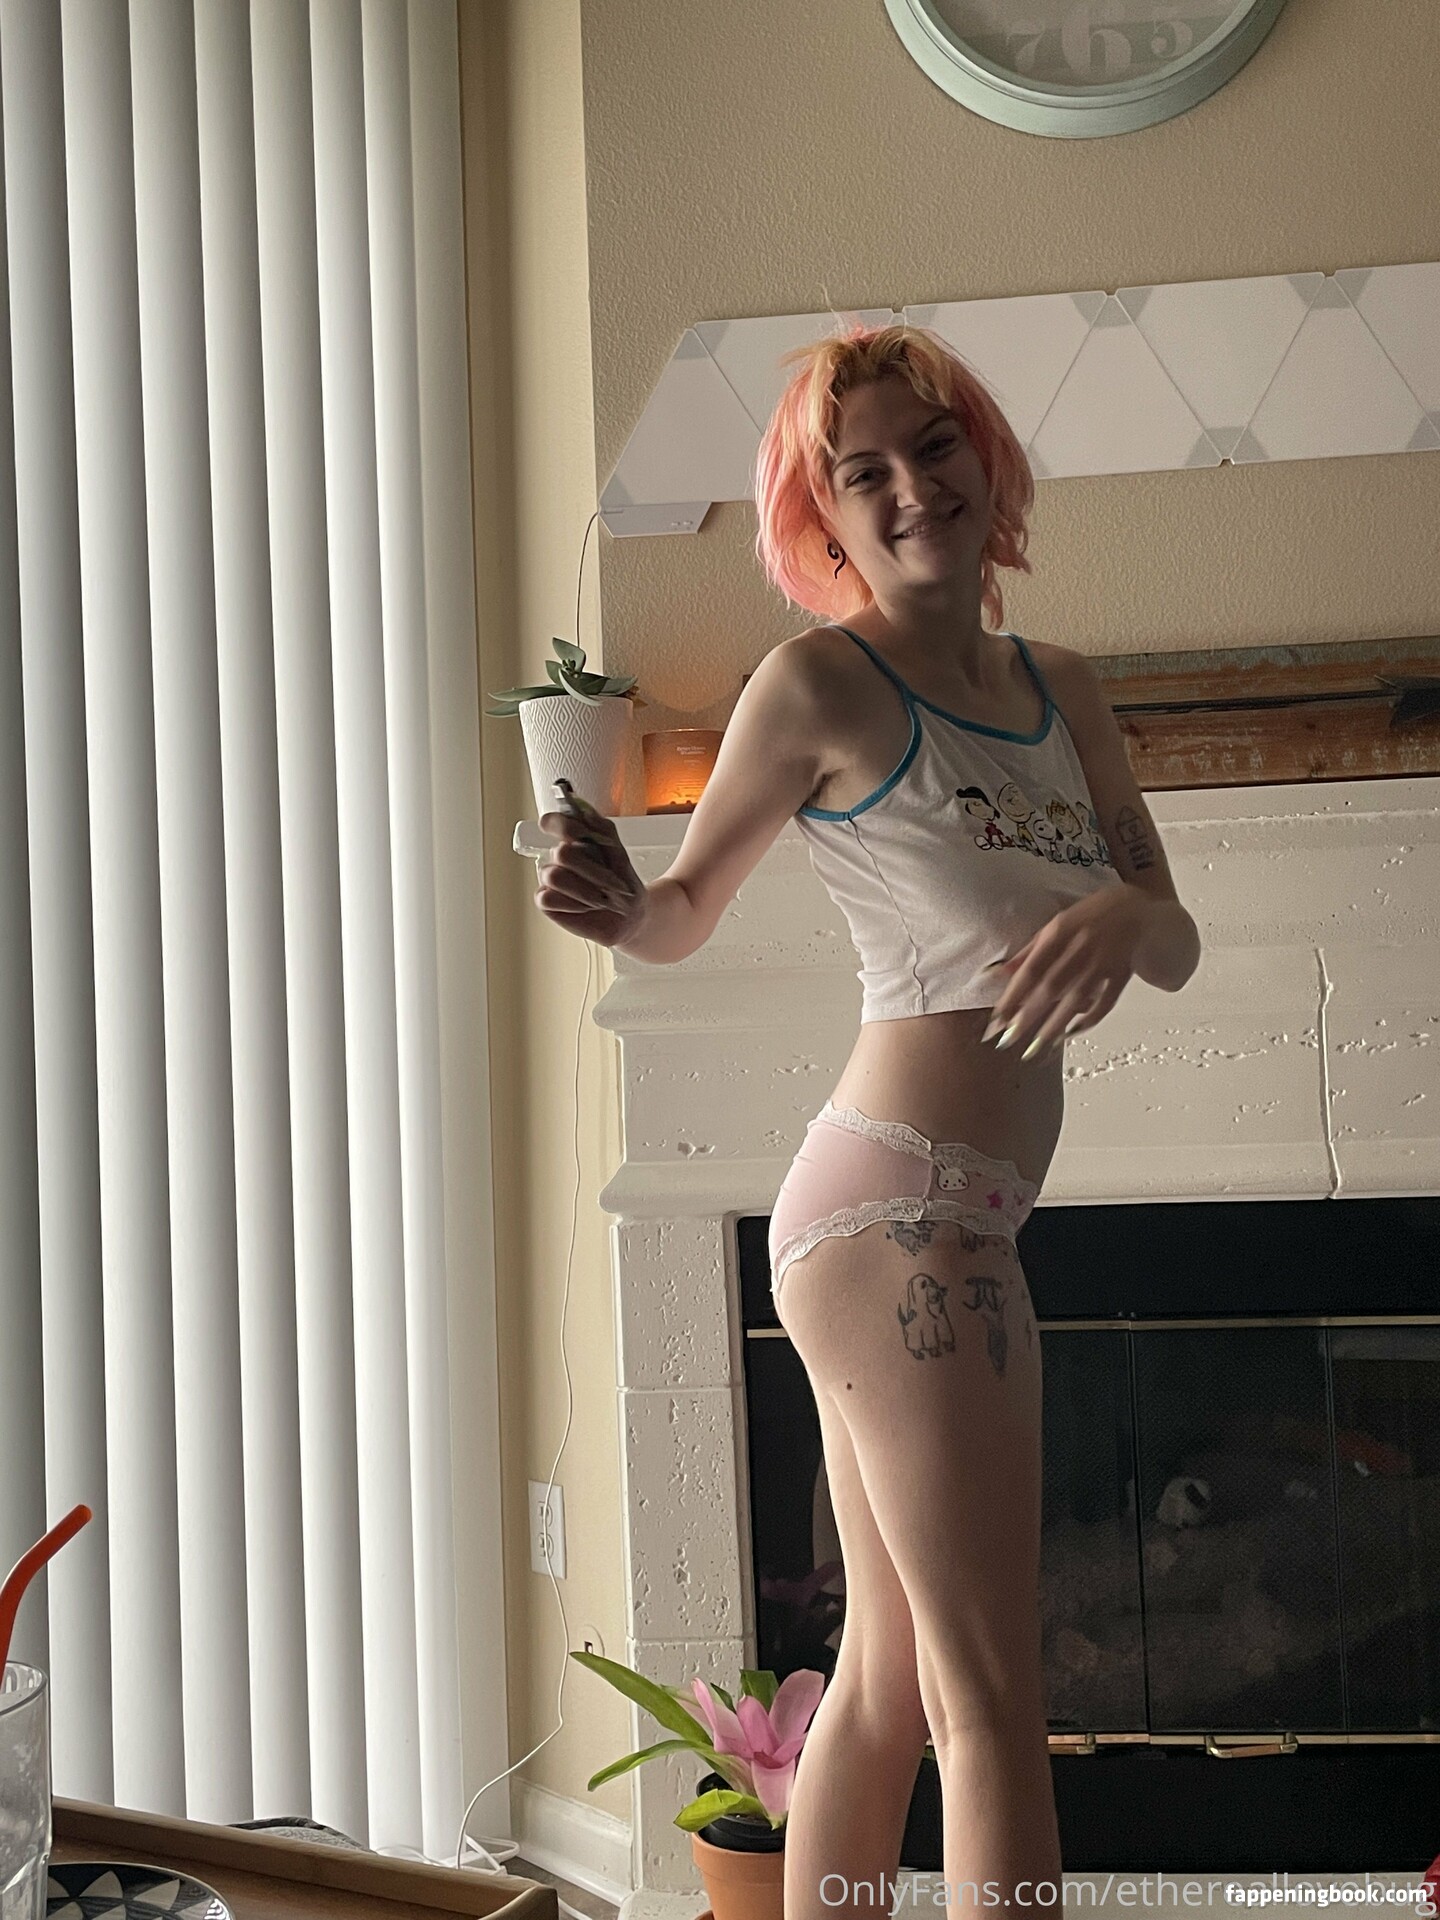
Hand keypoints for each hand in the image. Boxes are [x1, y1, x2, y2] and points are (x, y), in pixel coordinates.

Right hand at [535, 807, 645, 947]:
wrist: (628, 916)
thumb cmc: (623, 885)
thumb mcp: (621, 855)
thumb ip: (604, 831)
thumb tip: (586, 813)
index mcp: (575, 840)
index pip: (554, 822)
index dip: (560, 824)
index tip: (577, 834)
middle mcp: (559, 857)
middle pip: (560, 853)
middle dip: (590, 870)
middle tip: (610, 883)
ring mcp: (550, 878)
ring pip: (554, 876)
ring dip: (584, 890)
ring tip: (601, 899)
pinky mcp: (546, 901)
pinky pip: (548, 897)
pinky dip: (572, 905)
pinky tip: (585, 908)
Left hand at [980, 886, 1153, 1060]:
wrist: (1137, 908)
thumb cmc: (1090, 916)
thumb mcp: (1056, 924)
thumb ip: (1028, 951)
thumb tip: (998, 973)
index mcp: (1060, 931)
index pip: (1031, 969)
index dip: (1013, 995)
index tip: (998, 1019)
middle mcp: (1081, 948)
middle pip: (1051, 987)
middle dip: (1028, 1016)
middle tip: (1009, 1040)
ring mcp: (1103, 963)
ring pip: (1076, 999)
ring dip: (1054, 1025)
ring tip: (1036, 1047)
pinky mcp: (1121, 975)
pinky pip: (1106, 1002)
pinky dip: (1089, 1019)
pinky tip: (1071, 1033)